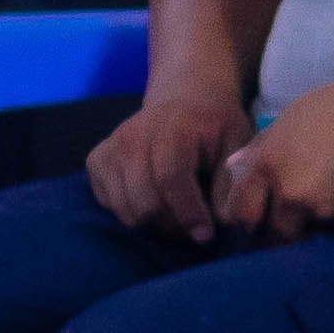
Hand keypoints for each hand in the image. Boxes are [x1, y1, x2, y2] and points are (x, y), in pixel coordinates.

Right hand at [85, 91, 249, 241]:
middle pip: (144, 201)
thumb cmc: (214, 125)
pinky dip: (131, 212)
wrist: (184, 97)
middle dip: (172, 225)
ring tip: (176, 215)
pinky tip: (154, 199)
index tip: (206, 235)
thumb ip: (231, 182)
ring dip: (152, 223)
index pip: (171, 180)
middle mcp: (133, 136)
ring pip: (124, 208)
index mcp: (172, 130)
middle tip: (192, 228)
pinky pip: (108, 204)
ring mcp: (110, 148)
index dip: (188, 214)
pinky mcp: (96, 160)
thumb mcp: (237, 144)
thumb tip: (226, 221)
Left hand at [221, 73, 333, 240]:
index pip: (241, 216)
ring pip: (313, 235)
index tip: (254, 215)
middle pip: (277, 235)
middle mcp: (296, 198)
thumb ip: (262, 149)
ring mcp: (331, 216)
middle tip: (294, 212)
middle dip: (282, 229)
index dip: (246, 219)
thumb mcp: (292, 118)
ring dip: (316, 225)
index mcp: (271, 168)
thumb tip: (235, 171)